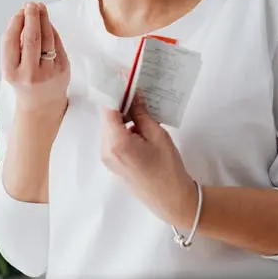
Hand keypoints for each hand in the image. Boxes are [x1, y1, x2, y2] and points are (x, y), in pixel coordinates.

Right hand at [0, 2, 69, 114]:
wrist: (41, 106)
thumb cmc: (23, 80)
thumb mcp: (12, 67)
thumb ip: (16, 45)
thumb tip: (25, 15)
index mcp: (10, 72)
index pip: (10, 40)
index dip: (16, 22)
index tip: (19, 10)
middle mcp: (29, 73)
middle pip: (31, 37)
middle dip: (32, 16)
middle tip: (31, 4)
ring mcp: (48, 73)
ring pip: (47, 38)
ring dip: (44, 19)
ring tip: (40, 8)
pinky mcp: (63, 70)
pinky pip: (57, 44)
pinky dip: (51, 31)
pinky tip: (47, 23)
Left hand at [100, 93, 197, 226]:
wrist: (171, 200)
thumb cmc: (168, 169)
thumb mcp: (158, 135)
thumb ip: (141, 113)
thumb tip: (133, 94)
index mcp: (116, 142)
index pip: (108, 108)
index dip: (115, 91)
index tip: (124, 78)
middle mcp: (105, 150)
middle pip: (108, 117)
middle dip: (120, 103)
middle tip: (137, 91)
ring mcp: (107, 159)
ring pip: (111, 127)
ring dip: (123, 116)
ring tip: (143, 109)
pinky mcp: (113, 163)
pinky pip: (114, 139)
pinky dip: (124, 129)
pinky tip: (141, 126)